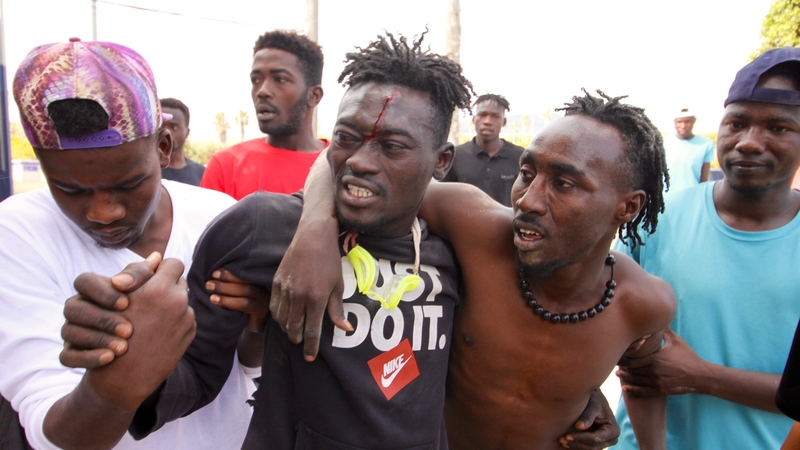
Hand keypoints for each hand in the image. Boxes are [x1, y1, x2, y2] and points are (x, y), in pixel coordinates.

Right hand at [60, 253, 160, 368]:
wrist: (134, 362)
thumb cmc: (142, 317)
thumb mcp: (145, 295)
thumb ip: (146, 278)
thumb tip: (157, 258)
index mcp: (92, 291)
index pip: (85, 281)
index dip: (104, 291)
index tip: (128, 302)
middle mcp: (78, 308)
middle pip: (74, 308)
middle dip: (104, 319)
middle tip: (130, 330)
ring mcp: (71, 333)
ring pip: (69, 332)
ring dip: (98, 339)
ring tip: (123, 347)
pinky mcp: (70, 354)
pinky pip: (68, 357)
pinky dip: (88, 358)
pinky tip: (110, 358)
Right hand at [84, 257, 195, 409]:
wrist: (123, 377)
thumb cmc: (110, 334)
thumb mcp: (119, 300)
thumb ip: (138, 275)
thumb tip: (157, 257)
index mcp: (158, 290)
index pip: (172, 263)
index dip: (161, 268)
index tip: (152, 275)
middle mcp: (177, 302)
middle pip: (180, 280)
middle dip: (167, 284)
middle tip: (152, 295)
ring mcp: (186, 318)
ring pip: (183, 299)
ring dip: (171, 302)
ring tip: (153, 314)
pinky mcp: (190, 333)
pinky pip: (185, 317)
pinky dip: (175, 320)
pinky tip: (158, 330)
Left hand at [206, 268, 268, 331]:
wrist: (253, 328)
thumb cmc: (241, 311)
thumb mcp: (237, 297)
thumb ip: (230, 287)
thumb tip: (212, 276)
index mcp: (256, 283)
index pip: (244, 273)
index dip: (229, 273)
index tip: (214, 273)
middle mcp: (262, 290)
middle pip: (245, 281)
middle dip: (226, 281)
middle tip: (209, 284)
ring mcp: (263, 301)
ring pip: (246, 291)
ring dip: (226, 291)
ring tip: (211, 295)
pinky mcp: (261, 313)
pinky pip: (246, 304)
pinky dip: (230, 302)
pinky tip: (216, 301)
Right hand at [270, 223, 350, 360]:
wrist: (312, 237)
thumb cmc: (329, 261)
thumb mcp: (337, 286)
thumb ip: (337, 310)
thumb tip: (345, 329)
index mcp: (316, 299)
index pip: (312, 332)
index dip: (311, 348)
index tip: (310, 358)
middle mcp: (298, 296)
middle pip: (293, 328)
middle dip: (297, 339)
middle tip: (301, 342)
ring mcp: (285, 289)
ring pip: (281, 319)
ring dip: (287, 329)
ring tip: (293, 331)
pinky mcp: (276, 282)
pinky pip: (274, 306)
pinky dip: (278, 316)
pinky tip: (284, 317)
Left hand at [559, 389, 619, 448]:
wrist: (594, 398)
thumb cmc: (594, 400)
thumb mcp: (593, 405)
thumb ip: (587, 416)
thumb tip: (578, 427)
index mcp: (613, 430)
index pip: (596, 439)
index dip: (581, 438)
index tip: (567, 436)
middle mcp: (612, 439)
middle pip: (593, 446)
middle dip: (576, 443)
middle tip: (561, 439)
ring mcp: (605, 443)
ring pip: (589, 449)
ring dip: (575, 446)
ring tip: (561, 440)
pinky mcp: (597, 443)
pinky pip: (586, 448)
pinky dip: (576, 445)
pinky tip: (565, 442)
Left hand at [617, 328, 702, 396]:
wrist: (701, 375)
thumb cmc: (688, 356)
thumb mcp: (676, 341)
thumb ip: (665, 331)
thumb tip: (659, 317)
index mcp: (655, 358)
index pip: (633, 359)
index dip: (623, 358)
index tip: (616, 354)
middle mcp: (654, 370)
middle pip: (632, 370)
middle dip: (622, 367)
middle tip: (613, 364)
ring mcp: (657, 382)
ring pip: (636, 380)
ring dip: (626, 378)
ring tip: (618, 375)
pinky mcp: (661, 390)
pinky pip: (644, 391)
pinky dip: (634, 390)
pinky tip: (625, 389)